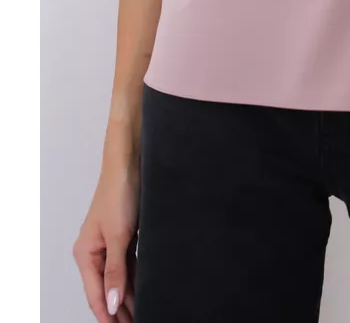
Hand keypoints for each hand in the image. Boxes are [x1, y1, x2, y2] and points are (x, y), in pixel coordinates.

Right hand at [72, 160, 139, 321]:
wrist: (130, 163)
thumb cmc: (119, 192)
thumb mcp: (118, 236)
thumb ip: (115, 271)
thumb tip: (112, 302)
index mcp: (86, 253)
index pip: (95, 294)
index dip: (107, 314)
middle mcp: (95, 251)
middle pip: (106, 288)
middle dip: (119, 309)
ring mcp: (110, 243)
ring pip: (119, 278)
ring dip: (128, 296)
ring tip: (140, 313)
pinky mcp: (124, 235)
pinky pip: (128, 264)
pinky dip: (134, 278)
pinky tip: (143, 290)